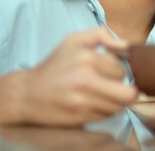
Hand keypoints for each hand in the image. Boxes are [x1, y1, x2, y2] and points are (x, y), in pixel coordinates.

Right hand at [17, 27, 137, 125]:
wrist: (26, 94)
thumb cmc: (53, 66)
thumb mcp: (73, 41)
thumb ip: (101, 35)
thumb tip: (126, 44)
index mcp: (87, 59)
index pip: (122, 70)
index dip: (118, 71)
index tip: (108, 72)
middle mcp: (86, 81)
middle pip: (128, 94)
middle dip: (126, 91)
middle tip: (116, 87)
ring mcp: (83, 102)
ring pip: (118, 107)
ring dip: (115, 102)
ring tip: (101, 95)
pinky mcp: (79, 118)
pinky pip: (105, 116)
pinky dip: (103, 111)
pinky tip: (92, 103)